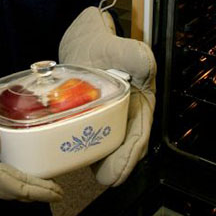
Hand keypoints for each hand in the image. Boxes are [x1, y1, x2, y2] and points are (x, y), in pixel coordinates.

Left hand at [59, 2, 155, 185]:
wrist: (80, 37)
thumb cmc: (101, 40)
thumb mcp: (117, 45)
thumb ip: (133, 54)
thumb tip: (144, 67)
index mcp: (140, 98)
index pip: (139, 133)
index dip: (130, 156)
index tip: (118, 173)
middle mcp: (126, 110)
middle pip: (124, 143)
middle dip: (116, 164)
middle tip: (104, 178)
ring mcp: (108, 114)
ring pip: (106, 142)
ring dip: (99, 159)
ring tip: (86, 171)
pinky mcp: (90, 115)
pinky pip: (88, 135)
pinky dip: (82, 146)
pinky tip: (71, 154)